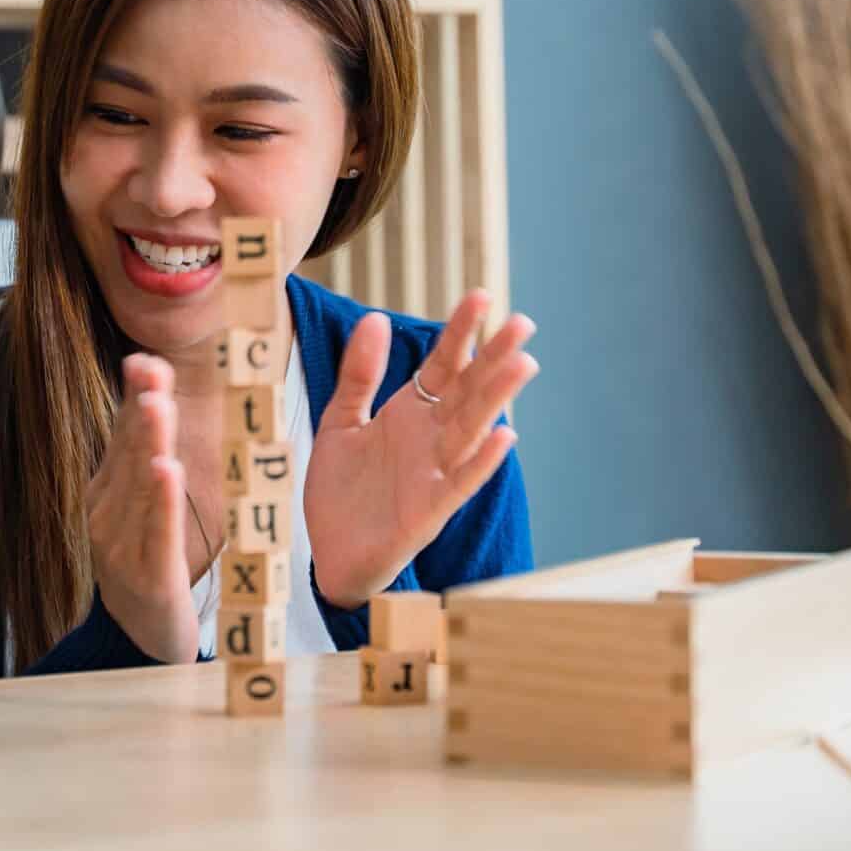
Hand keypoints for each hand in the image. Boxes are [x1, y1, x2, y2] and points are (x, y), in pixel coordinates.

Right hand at [81, 354, 198, 663]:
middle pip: (127, 455)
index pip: (120, 437)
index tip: (144, 359)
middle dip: (141, 411)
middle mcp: (104, 516)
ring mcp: (122, 548)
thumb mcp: (139, 507)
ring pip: (141, 488)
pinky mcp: (149, 577)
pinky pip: (158, 532)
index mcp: (102, 494)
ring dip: (149, 444)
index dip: (133, 398)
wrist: (141, 637)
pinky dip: (162, 500)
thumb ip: (142, 455)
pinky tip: (166, 470)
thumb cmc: (144, 563)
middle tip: (151, 370)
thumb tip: (150, 394)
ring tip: (158, 406)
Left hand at [303, 291, 537, 602]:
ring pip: (471, 429)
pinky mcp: (429, 512)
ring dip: (496, 399)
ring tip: (523, 365)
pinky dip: (481, 461)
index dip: (461, 331)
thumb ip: (359, 375)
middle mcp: (429, 439)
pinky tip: (504, 436)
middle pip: (467, 391)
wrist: (328, 554)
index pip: (443, 365)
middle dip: (494, 358)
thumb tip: (375, 317)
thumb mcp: (339, 422)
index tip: (482, 296)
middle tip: (523, 323)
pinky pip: (460, 482)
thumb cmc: (341, 491)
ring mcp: (433, 474)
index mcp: (410, 414)